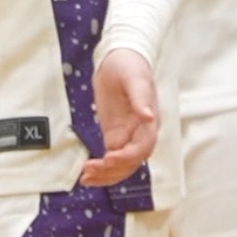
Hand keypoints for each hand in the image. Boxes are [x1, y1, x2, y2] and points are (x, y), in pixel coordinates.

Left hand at [83, 49, 157, 186]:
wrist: (119, 58)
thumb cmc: (129, 65)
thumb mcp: (134, 78)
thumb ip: (140, 98)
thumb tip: (148, 117)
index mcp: (150, 120)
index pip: (143, 147)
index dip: (128, 157)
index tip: (109, 158)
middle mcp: (141, 132)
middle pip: (132, 161)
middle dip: (113, 170)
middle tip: (90, 170)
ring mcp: (128, 135)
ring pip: (122, 165)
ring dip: (106, 175)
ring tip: (86, 178)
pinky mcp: (115, 135)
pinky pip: (112, 159)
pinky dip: (102, 170)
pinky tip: (88, 175)